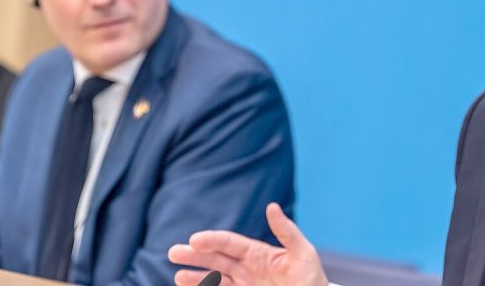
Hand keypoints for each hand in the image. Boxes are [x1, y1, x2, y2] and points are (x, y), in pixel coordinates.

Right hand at [169, 202, 327, 285]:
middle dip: (195, 256)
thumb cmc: (311, 278)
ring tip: (178, 276)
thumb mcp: (303, 253)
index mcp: (257, 254)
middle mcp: (246, 269)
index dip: (212, 240)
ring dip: (197, 278)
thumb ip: (286, 232)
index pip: (230, 244)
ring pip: (215, 280)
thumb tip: (271, 206)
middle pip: (216, 260)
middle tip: (173, 252)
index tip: (195, 240)